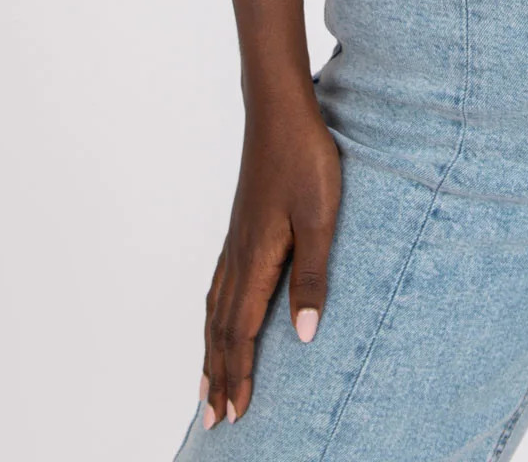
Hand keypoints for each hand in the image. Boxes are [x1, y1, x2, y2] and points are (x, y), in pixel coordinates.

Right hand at [198, 91, 340, 427]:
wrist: (279, 109)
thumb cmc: (306, 158)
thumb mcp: (322, 217)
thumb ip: (313, 276)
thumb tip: (304, 337)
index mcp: (258, 258)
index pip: (242, 331)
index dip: (238, 375)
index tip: (234, 415)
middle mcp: (240, 254)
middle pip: (221, 327)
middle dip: (218, 375)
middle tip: (213, 419)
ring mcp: (237, 238)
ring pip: (215, 307)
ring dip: (211, 349)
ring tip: (206, 383)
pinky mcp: (243, 224)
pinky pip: (219, 283)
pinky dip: (213, 314)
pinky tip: (218, 315)